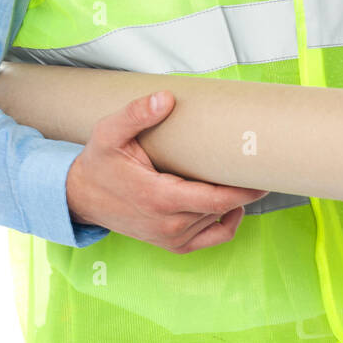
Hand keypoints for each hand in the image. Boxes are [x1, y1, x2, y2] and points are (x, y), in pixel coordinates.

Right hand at [66, 89, 269, 253]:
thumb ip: (136, 114)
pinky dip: (227, 225)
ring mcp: (170, 237)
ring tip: (240, 176)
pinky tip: (232, 207)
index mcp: (158, 197)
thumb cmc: (98, 164)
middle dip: (244, 190)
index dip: (244, 190)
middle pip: (221, 209)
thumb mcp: (109, 133)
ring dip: (232, 202)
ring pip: (217, 221)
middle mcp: (168, 223)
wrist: (80, 198)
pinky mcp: (171, 244)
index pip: (215, 200)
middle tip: (260, 166)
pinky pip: (211, 240)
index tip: (262, 173)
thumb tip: (166, 98)